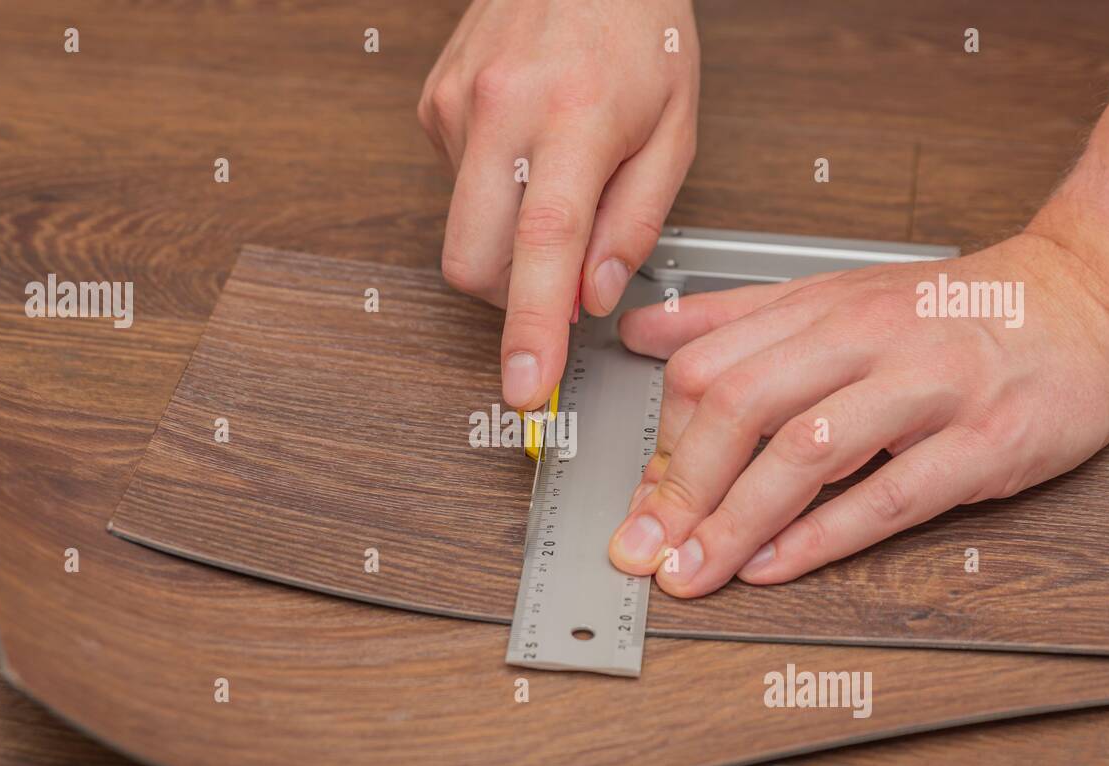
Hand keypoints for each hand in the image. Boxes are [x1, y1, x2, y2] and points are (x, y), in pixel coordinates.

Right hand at [417, 0, 698, 408]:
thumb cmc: (639, 30)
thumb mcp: (675, 127)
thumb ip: (635, 222)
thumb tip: (592, 299)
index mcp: (573, 117)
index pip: (542, 246)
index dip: (532, 329)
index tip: (527, 387)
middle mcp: (501, 110)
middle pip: (474, 262)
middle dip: (513, 297)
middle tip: (562, 274)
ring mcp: (457, 107)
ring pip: (462, 233)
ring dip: (508, 242)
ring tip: (554, 181)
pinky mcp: (433, 105)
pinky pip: (456, 190)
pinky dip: (494, 195)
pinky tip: (527, 150)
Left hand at [607, 232, 1108, 593]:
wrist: (1083, 300)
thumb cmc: (952, 312)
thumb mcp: (835, 296)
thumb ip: (735, 319)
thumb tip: (641, 333)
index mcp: (822, 309)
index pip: (708, 367)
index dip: (661, 438)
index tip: (640, 495)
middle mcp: (867, 341)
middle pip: (742, 406)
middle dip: (679, 486)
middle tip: (643, 546)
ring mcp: (927, 389)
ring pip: (806, 451)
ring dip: (735, 521)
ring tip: (692, 568)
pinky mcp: (984, 442)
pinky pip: (890, 494)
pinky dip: (821, 536)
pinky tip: (773, 566)